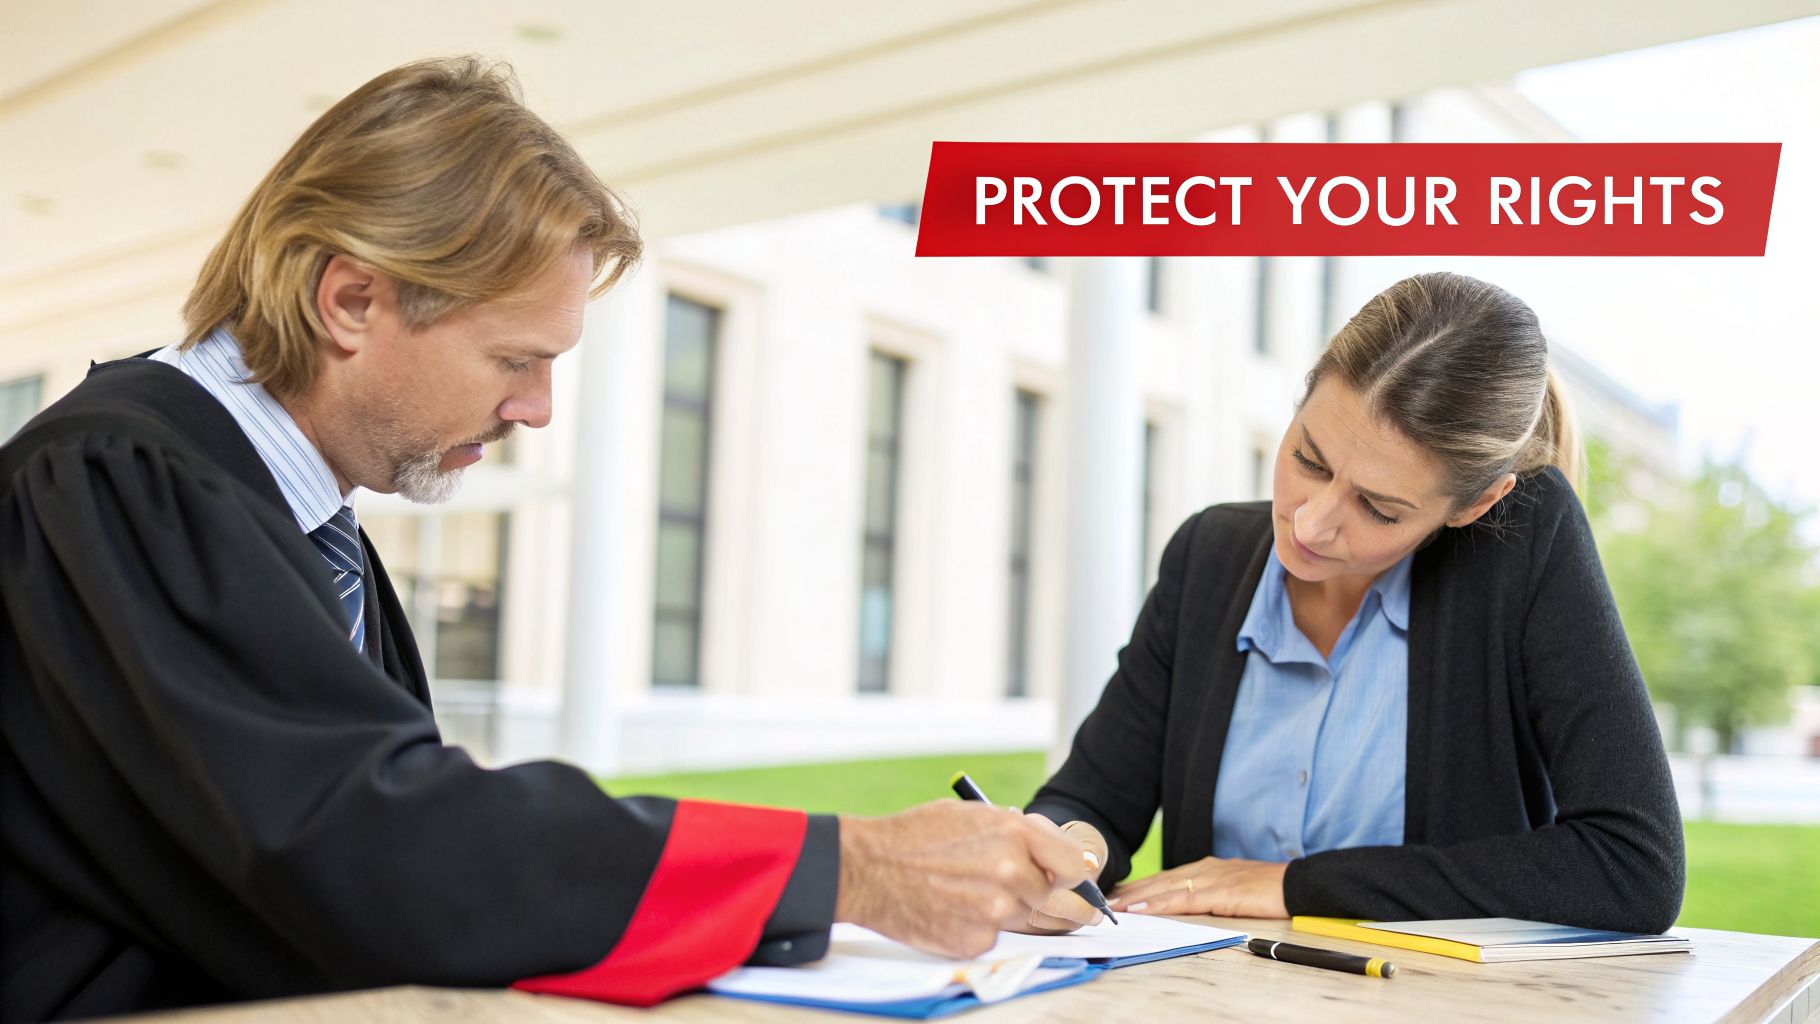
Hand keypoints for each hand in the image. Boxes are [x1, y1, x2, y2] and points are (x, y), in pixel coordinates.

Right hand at [836, 800, 1091, 958]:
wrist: (868, 868)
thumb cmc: (915, 835)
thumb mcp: (972, 815)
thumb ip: (1019, 832)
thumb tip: (1059, 852)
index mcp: (1013, 832)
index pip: (1073, 864)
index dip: (1065, 869)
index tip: (1056, 873)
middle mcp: (1010, 871)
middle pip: (1045, 892)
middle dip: (1025, 886)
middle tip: (987, 876)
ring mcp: (995, 910)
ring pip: (1019, 915)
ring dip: (1000, 906)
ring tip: (961, 889)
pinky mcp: (977, 940)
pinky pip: (993, 936)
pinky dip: (977, 926)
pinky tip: (949, 908)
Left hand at [1108, 856, 1288, 917]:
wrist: (1298, 884)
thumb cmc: (1270, 890)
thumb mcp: (1234, 890)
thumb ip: (1211, 894)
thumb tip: (1189, 906)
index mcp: (1208, 868)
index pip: (1167, 877)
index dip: (1142, 885)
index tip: (1120, 893)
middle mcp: (1205, 869)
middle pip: (1160, 880)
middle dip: (1132, 890)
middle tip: (1106, 899)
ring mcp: (1211, 878)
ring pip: (1165, 888)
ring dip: (1138, 897)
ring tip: (1115, 905)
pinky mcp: (1220, 892)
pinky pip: (1182, 899)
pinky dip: (1159, 903)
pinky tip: (1143, 908)